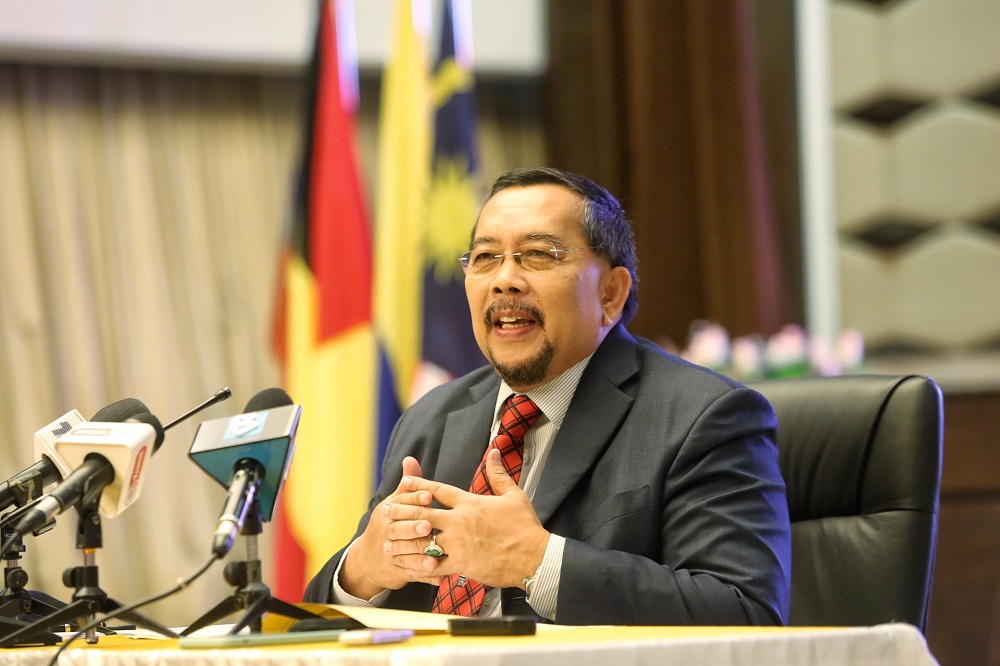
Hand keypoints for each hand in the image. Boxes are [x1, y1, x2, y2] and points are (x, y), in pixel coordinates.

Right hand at [338, 456, 433, 598]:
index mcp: (387, 512)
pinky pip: (410, 573)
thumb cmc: (390, 524)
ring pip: (404, 554)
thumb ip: (408, 485)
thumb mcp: (395, 503)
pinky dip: (424, 576)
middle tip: (428, 526)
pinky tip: (438, 576)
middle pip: (399, 529)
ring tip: (435, 557)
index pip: (400, 504)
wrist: (368, 559)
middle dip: (413, 528)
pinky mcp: (394, 571)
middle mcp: (385, 531)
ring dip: (420, 556)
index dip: (413, 500)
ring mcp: (388, 553)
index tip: (428, 496)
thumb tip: (410, 459)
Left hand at [384, 448, 549, 589]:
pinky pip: (435, 566)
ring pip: (423, 541)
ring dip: (404, 542)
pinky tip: (408, 567)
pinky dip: (420, 566)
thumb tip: (494, 451)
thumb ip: (498, 474)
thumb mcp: (513, 495)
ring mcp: (458, 544)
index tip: (403, 483)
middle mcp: (459, 521)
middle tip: (385, 512)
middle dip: (402, 513)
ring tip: (389, 542)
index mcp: (469, 502)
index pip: (437, 490)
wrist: (532, 556)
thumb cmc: (524, 526)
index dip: (418, 485)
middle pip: (422, 514)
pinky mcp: (461, 564)